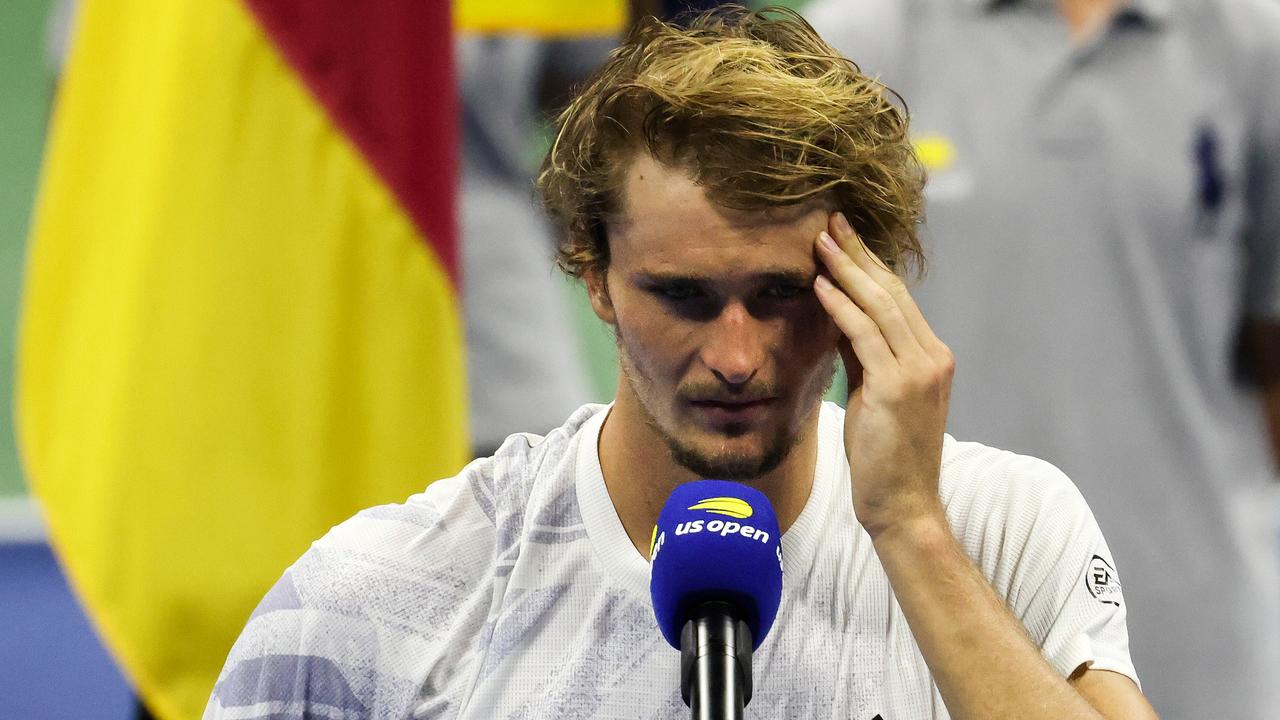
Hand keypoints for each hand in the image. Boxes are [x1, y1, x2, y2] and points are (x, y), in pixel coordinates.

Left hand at [813, 212, 953, 538]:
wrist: (904, 505)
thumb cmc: (885, 457)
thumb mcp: (875, 395)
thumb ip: (864, 356)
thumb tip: (838, 318)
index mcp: (932, 357)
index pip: (898, 299)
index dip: (870, 264)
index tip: (844, 235)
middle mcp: (933, 357)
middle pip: (892, 292)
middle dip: (859, 253)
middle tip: (831, 219)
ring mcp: (920, 371)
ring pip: (881, 306)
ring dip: (847, 269)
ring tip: (820, 240)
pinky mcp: (898, 387)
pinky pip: (864, 335)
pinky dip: (841, 306)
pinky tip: (820, 284)